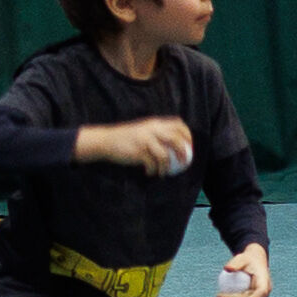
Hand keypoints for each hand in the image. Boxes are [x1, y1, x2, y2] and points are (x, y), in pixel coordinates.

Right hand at [75, 117, 197, 174]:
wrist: (106, 141)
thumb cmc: (126, 138)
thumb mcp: (143, 130)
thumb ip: (157, 133)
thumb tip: (175, 143)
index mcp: (154, 123)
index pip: (178, 124)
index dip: (187, 134)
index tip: (189, 145)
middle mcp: (151, 129)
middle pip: (175, 139)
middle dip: (183, 152)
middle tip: (184, 162)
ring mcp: (145, 140)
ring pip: (165, 155)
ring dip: (167, 167)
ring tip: (163, 172)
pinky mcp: (138, 152)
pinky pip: (152, 164)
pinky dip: (154, 171)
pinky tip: (151, 173)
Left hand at [217, 243, 271, 296]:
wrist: (253, 262)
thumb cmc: (247, 259)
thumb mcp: (241, 258)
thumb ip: (235, 263)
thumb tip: (227, 269)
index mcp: (264, 281)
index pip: (261, 292)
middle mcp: (264, 291)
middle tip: (220, 295)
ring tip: (220, 295)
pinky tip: (222, 296)